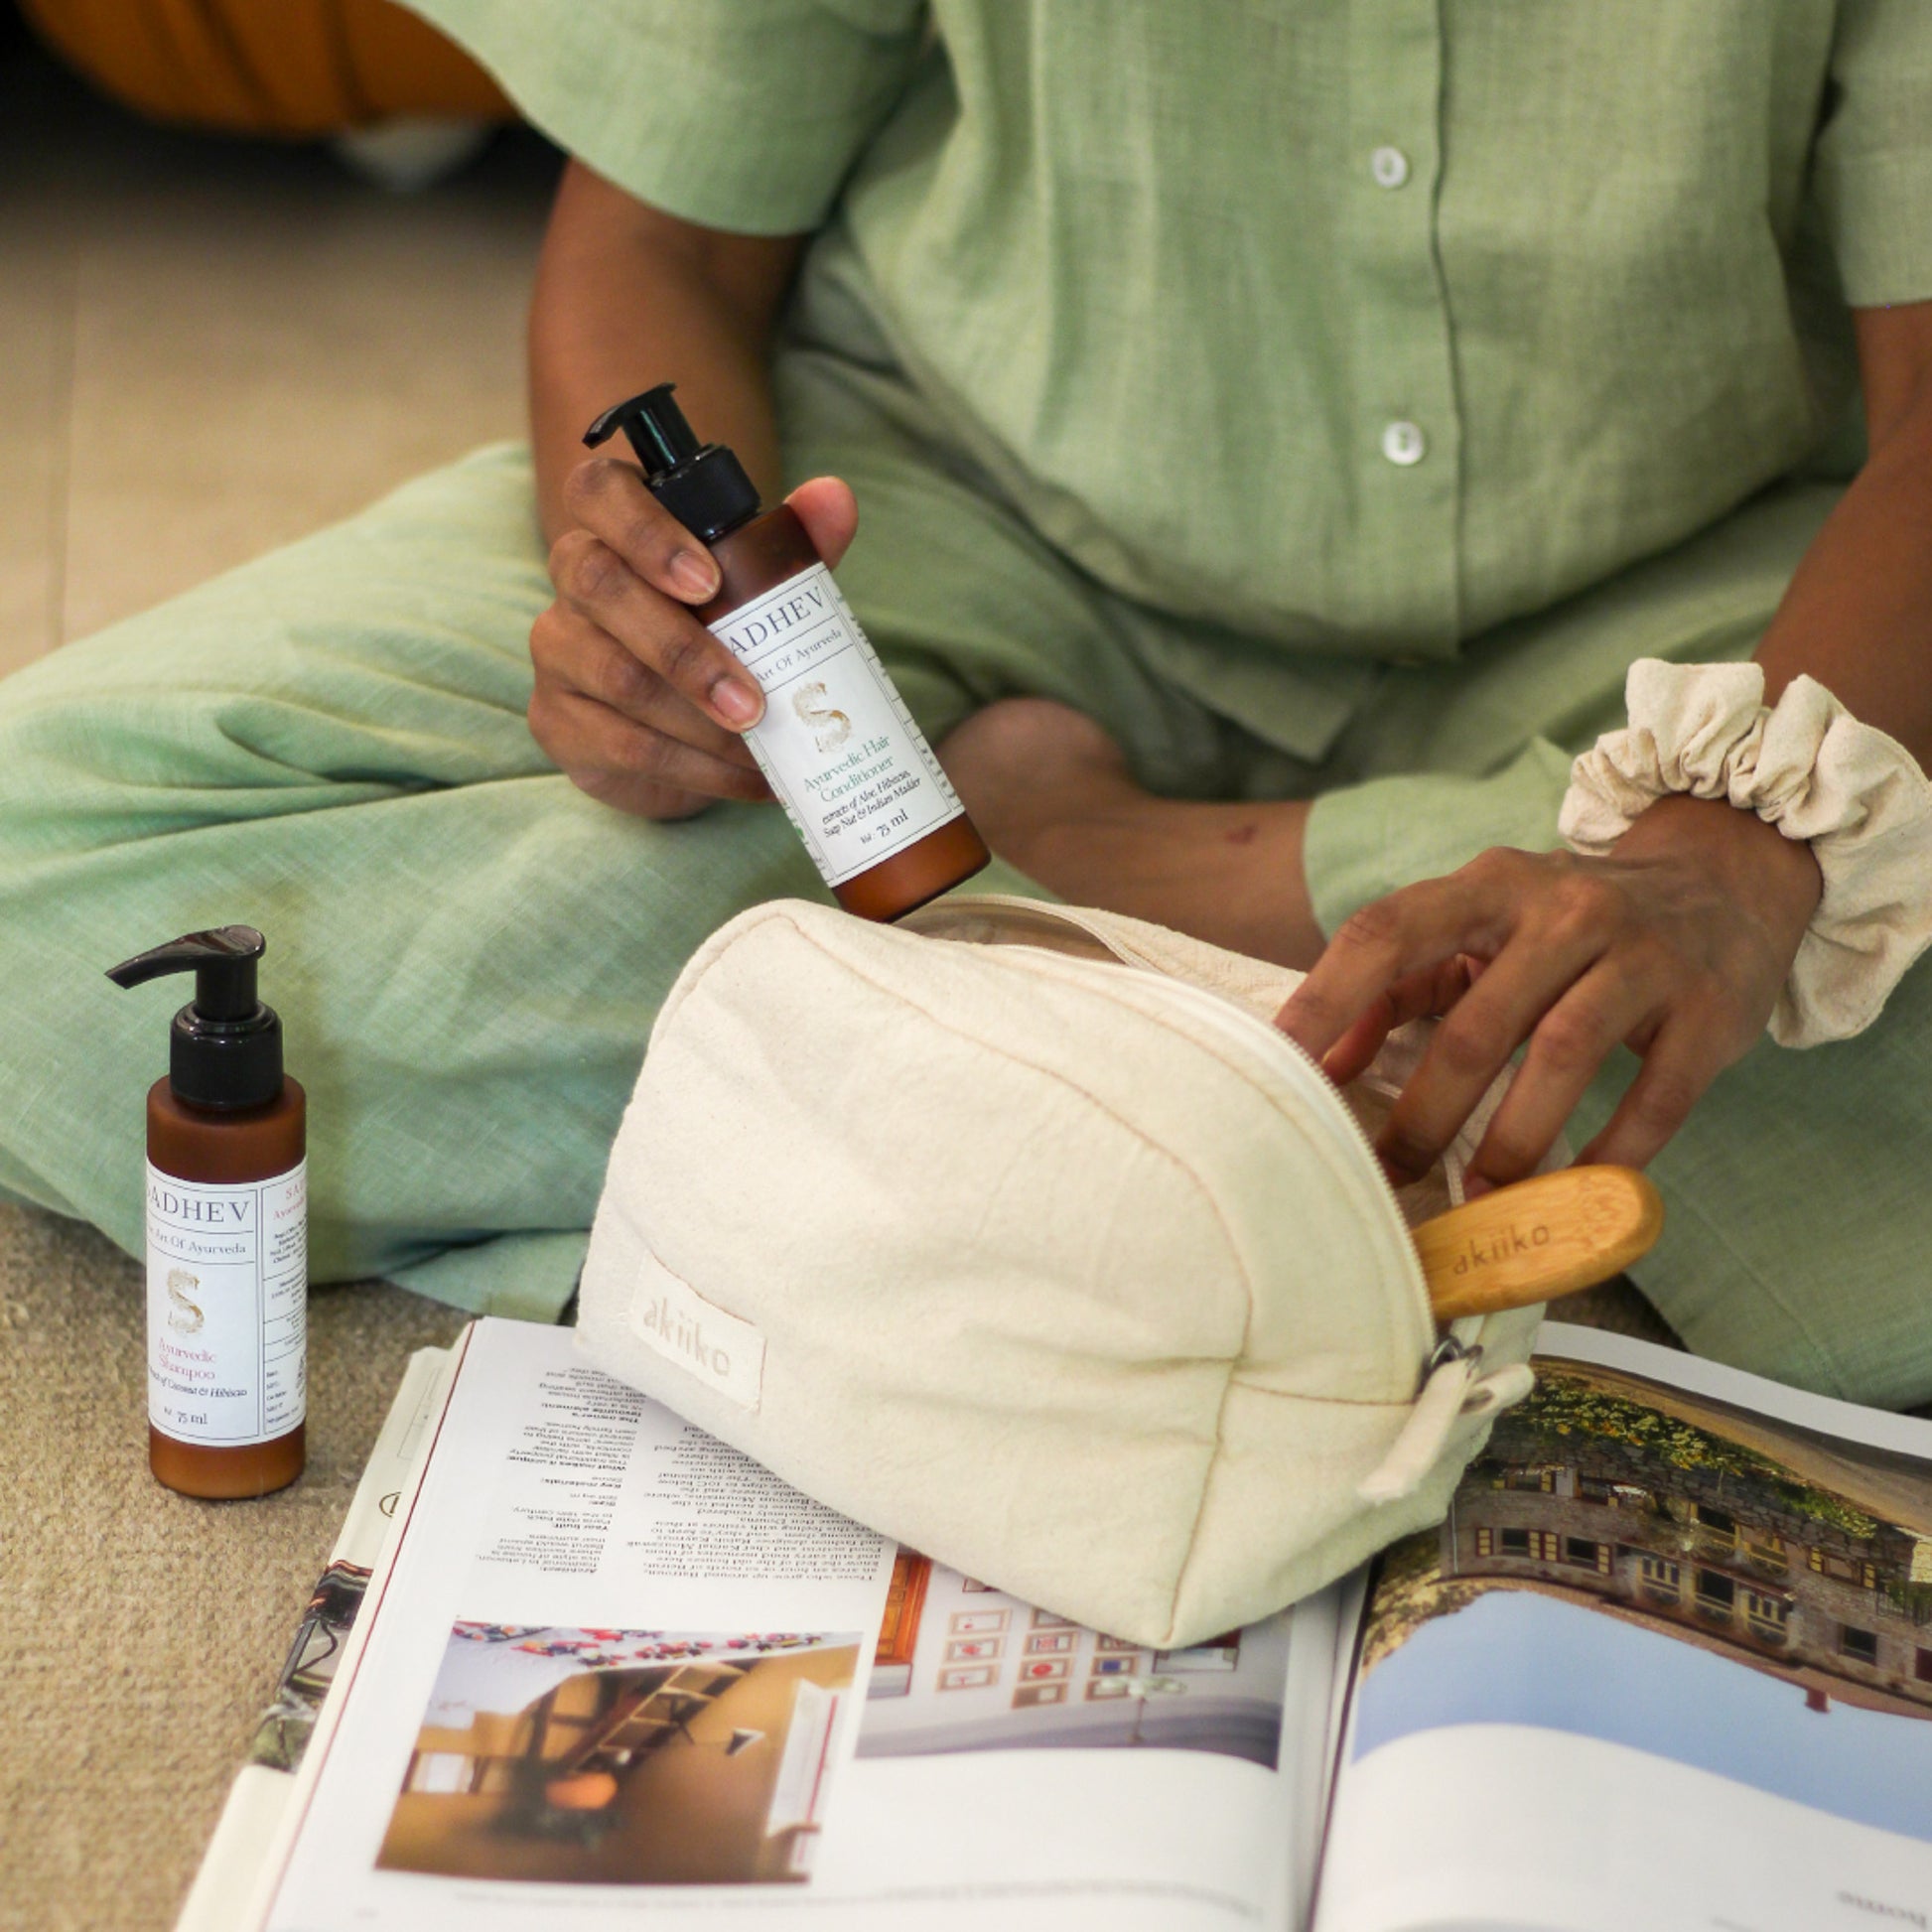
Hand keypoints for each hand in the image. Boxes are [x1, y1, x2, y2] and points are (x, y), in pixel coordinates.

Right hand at [529, 459, 857, 817]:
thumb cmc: (718, 635)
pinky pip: (624, 746)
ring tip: (765, 745)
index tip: (710, 581)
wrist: (678, 730)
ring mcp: (558, 651)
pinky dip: (699, 769)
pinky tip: (747, 778)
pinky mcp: (559, 722)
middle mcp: (572, 578)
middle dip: (685, 649)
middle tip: (752, 700)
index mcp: (613, 527)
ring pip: (619, 679)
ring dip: (703, 722)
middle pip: (601, 587)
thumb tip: (836, 498)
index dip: (647, 531)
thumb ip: (792, 544)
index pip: (598, 491)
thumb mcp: (761, 589)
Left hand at [1275, 795, 1822, 1189]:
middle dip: (1422, 1113)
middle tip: (1386, 1176)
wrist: (1727, 877)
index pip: (1389, 932)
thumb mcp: (1485, 924)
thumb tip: (1324, 1060)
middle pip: (1476, 1022)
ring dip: (1512, 1140)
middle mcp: (1565, 909)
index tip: (1282, 1064)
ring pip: (1563, 1053)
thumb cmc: (1571, 919)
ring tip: (1478, 1198)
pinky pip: (1656, 1095)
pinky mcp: (1708, 1008)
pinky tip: (1577, 1190)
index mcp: (1490, 886)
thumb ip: (1402, 983)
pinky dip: (1613, 1151)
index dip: (1329, 999)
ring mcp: (1644, 954)